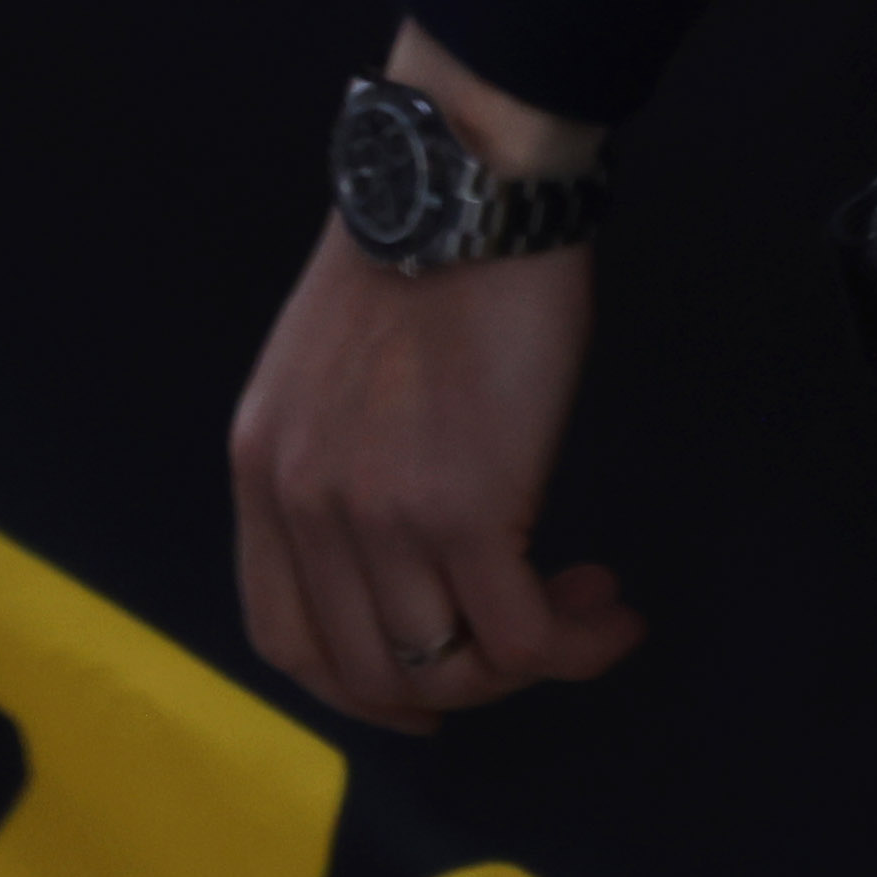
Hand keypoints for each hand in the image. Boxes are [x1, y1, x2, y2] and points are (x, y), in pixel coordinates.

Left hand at [222, 31, 639, 735]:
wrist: (466, 183)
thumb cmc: (424, 250)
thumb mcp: (325, 368)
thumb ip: (337, 458)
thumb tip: (397, 545)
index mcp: (266, 469)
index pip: (286, 637)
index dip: (357, 688)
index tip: (424, 693)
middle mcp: (306, 505)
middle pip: (367, 673)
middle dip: (459, 686)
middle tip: (528, 650)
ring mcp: (378, 516)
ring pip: (451, 668)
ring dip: (531, 661)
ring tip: (586, 606)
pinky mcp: (465, 510)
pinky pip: (523, 637)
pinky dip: (577, 646)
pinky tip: (611, 609)